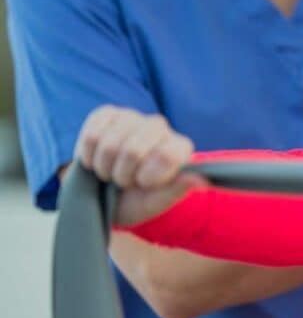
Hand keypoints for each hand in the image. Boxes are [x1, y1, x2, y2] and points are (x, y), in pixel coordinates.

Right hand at [75, 105, 201, 225]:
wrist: (102, 195)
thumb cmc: (135, 200)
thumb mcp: (154, 203)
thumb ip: (175, 191)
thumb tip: (199, 179)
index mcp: (179, 148)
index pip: (167, 156)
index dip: (148, 177)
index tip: (144, 185)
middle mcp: (159, 127)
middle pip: (133, 150)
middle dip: (123, 174)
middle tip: (124, 181)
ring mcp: (133, 117)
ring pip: (109, 144)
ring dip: (104, 167)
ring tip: (111, 172)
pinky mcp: (107, 114)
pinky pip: (92, 134)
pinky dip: (88, 155)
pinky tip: (96, 159)